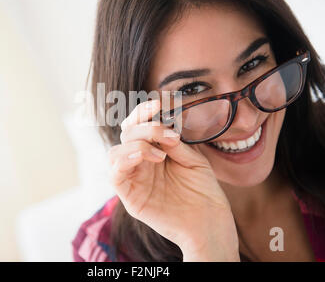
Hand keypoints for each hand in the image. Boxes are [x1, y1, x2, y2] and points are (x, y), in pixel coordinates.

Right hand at [108, 99, 239, 260]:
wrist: (210, 222)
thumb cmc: (204, 191)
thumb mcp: (193, 159)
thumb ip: (173, 142)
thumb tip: (160, 123)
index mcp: (154, 152)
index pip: (139, 126)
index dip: (143, 112)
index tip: (159, 102)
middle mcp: (140, 164)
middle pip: (126, 135)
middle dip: (145, 127)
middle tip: (169, 135)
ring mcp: (133, 180)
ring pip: (115, 152)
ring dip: (136, 144)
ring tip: (161, 154)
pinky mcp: (130, 197)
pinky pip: (114, 175)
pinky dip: (125, 160)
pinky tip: (145, 157)